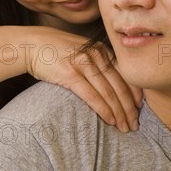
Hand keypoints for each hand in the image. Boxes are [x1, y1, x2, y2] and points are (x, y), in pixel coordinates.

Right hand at [26, 27, 142, 132]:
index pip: (125, 74)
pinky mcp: (70, 74)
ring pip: (109, 92)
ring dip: (119, 112)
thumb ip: (96, 62)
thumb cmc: (55, 50)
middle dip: (130, 108)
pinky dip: (104, 110)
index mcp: (101, 50)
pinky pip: (92, 96)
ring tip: (125, 127)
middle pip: (120, 85)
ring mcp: (83, 64)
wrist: (31, 44)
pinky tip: (110, 120)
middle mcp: (96, 55)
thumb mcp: (81, 50)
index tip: (139, 109)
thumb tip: (110, 83)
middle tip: (134, 124)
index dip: (134, 93)